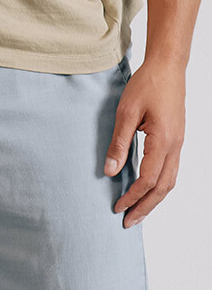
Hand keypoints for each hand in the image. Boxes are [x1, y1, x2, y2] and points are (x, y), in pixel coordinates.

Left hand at [105, 59, 184, 226]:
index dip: (132, 197)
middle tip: (128, 221)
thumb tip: (109, 171)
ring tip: (137, 211)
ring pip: (170, 181)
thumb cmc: (147, 84)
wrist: (168, 67)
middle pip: (163, 188)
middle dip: (145, 207)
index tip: (117, 208)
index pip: (148, 180)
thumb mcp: (126, 111)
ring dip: (154, 199)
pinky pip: (171, 170)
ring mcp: (179, 143)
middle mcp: (175, 146)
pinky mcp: (176, 139)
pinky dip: (160, 185)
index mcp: (163, 141)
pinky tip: (147, 188)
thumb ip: (119, 143)